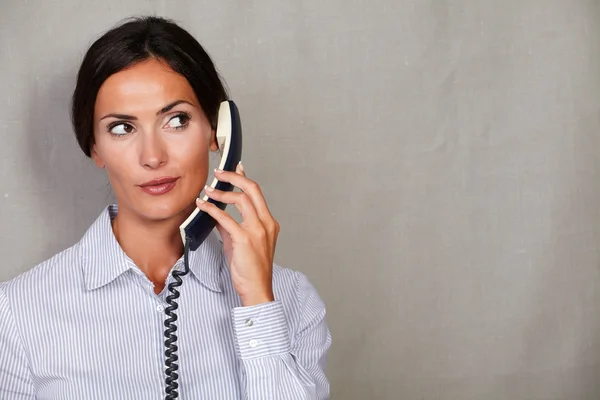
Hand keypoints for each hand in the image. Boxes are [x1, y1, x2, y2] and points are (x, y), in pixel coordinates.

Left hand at [195, 162, 279, 306]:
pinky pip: (226, 218)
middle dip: (234, 177)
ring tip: (208, 191)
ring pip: (241, 199)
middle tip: (219, 173)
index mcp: (268, 223)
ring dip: (221, 192)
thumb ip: (231, 226)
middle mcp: (266, 223)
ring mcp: (257, 230)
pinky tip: (203, 206)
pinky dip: (212, 209)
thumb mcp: (241, 243)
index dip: (245, 178)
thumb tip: (216, 214)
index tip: (236, 167)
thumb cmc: (250, 269)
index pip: (257, 193)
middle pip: (252, 189)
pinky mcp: (244, 239)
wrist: (257, 288)